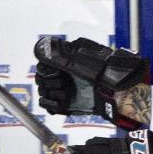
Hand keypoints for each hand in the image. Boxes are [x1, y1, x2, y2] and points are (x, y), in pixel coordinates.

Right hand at [34, 36, 148, 129]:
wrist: (113, 91)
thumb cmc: (100, 72)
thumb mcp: (77, 58)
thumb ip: (57, 54)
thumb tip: (39, 46)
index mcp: (62, 63)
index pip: (41, 67)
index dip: (45, 70)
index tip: (55, 73)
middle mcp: (61, 76)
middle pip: (41, 80)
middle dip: (49, 82)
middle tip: (63, 83)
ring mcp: (63, 91)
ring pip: (43, 92)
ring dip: (52, 93)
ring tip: (66, 94)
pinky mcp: (66, 105)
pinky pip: (48, 107)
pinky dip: (51, 105)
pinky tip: (61, 103)